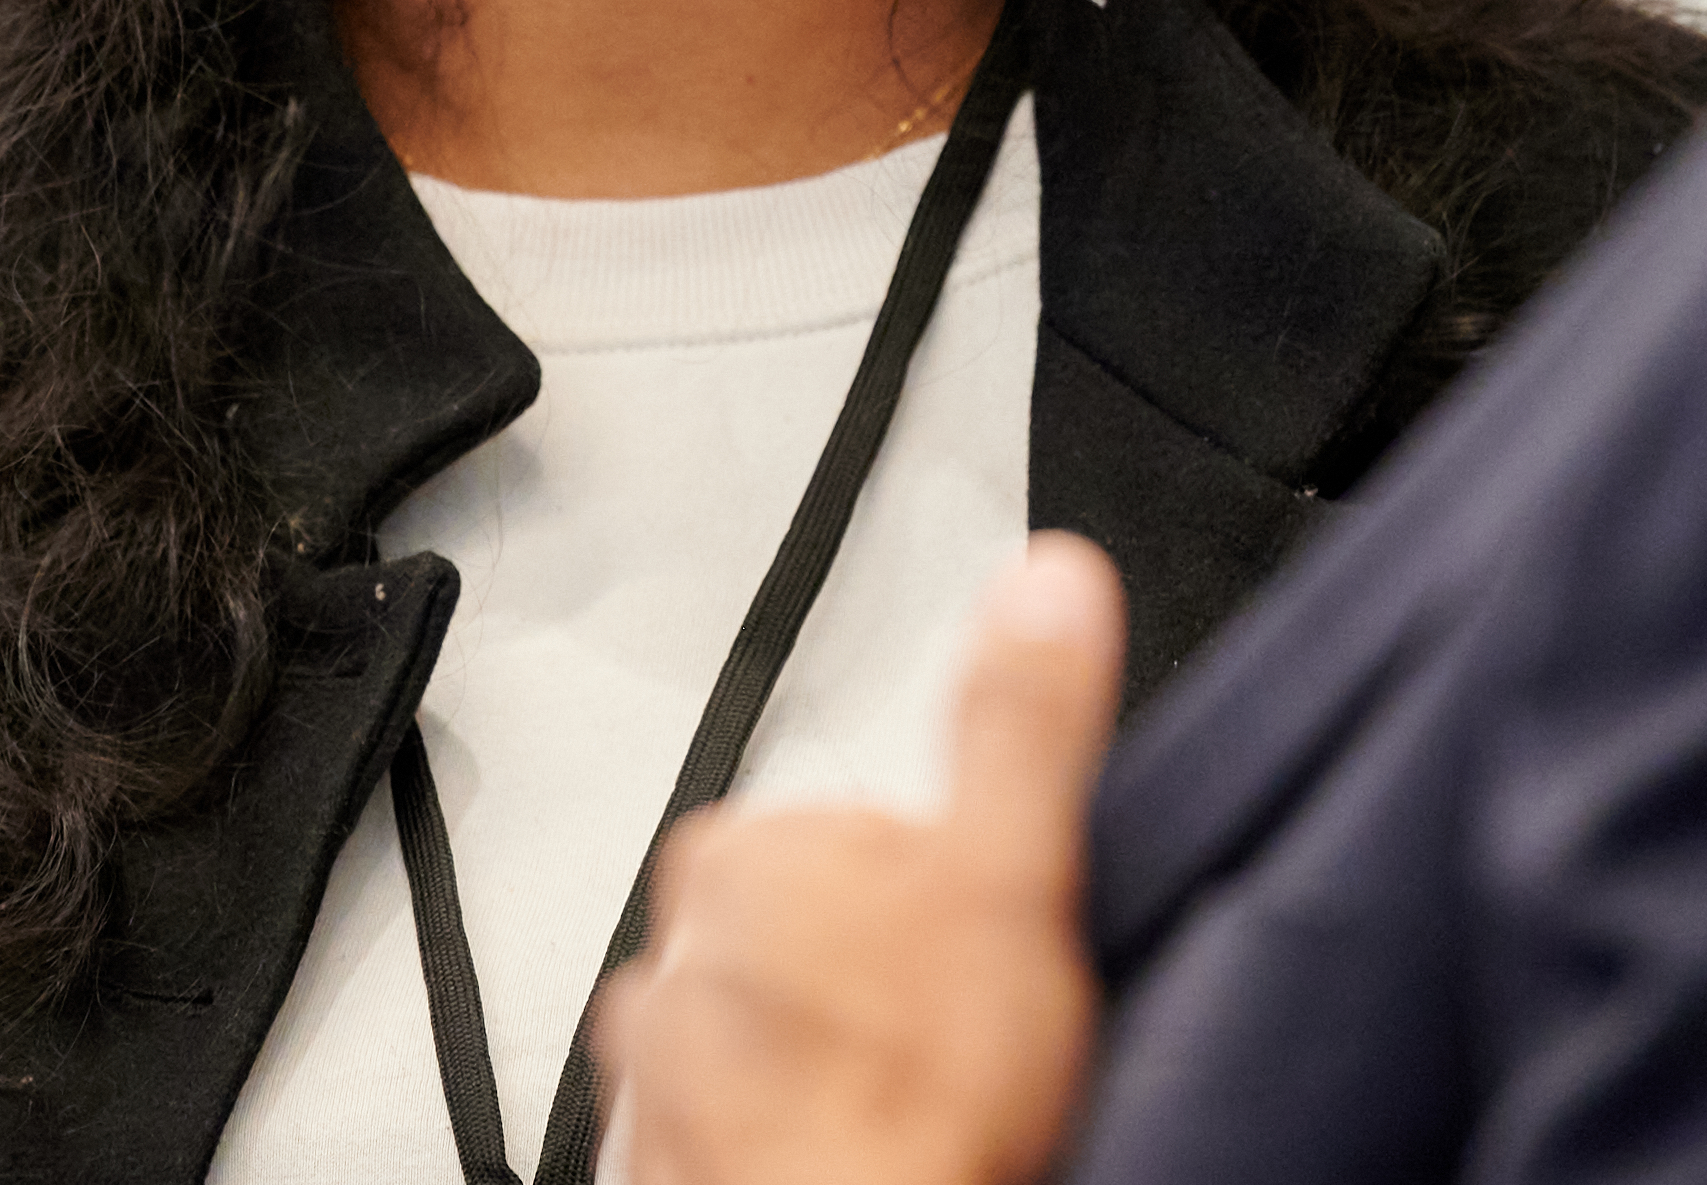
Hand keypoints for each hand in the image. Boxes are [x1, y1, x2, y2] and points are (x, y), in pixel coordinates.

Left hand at [596, 532, 1121, 1184]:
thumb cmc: (911, 1108)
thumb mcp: (1008, 880)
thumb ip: (1020, 722)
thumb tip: (1046, 579)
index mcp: (744, 850)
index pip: (861, 834)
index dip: (942, 900)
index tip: (976, 956)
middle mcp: (673, 950)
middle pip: (815, 937)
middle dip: (881, 983)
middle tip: (951, 1045)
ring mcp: (659, 1067)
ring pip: (774, 1041)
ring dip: (831, 1073)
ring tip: (903, 1117)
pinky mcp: (664, 1161)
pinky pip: (737, 1132)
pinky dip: (788, 1147)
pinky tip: (853, 1157)